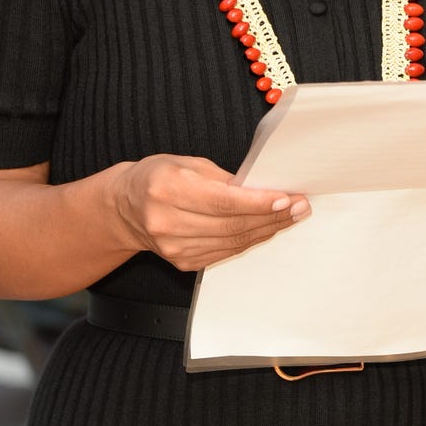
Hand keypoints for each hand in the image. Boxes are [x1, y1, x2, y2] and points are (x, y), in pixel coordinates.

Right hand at [109, 155, 310, 271]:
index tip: (286, 198)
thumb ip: (224, 179)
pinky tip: (266, 229)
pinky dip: (250, 240)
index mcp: (167, 188)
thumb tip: (263, 190)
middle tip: (300, 206)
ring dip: (267, 230)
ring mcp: (174, 247)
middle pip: (231, 224)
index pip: (223, 201)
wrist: (126, 207)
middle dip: (272, 216)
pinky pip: (225, 252)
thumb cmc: (158, 177)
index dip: (258, 202)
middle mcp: (167, 221)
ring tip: (291, 217)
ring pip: (233, 242)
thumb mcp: (188, 164)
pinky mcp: (182, 262)